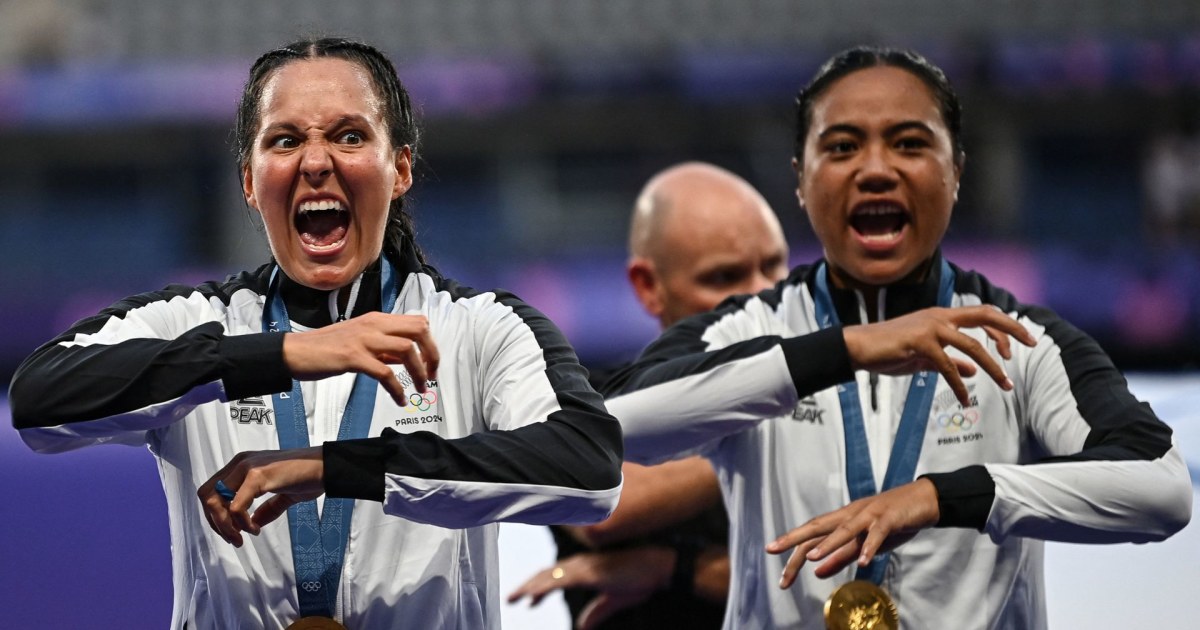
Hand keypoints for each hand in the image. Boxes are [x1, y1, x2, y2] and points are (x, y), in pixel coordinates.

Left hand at [197, 447, 323, 546]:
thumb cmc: (309, 476)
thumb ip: (267, 508)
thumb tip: (254, 524)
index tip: (233, 532)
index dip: (216, 515)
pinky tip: (255, 529)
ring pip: (216, 501)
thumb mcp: (283, 494)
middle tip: (234, 538)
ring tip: (242, 537)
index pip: (212, 491)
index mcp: (243, 464)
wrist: (328, 467)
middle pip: (206, 495)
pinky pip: (236, 507)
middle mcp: (240, 463)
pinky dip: (241, 523)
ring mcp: (247, 467)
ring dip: (225, 525)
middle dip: (215, 522)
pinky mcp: (257, 475)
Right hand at [283, 312, 439, 404]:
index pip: (418, 322)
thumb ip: (384, 347)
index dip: (430, 343)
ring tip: (420, 390)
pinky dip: (397, 389)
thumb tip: (408, 358)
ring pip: (407, 349)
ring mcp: (364, 339)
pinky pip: (385, 372)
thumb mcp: (360, 341)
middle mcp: (374, 325)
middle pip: (419, 329)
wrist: (295, 351)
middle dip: (432, 354)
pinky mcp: (353, 357)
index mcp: (377, 320)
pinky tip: (399, 400)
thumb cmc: (326, 348)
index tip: (430, 363)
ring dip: (419, 373)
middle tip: (431, 375)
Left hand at [507, 547, 673, 629]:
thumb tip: (582, 626)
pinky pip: (560, 580)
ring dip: (530, 586)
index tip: (528, 600)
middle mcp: (580, 564)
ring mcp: (583, 567)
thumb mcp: (613, 600)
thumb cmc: (639, 579)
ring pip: (548, 576)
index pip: (555, 575)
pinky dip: (545, 587)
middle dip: (527, 585)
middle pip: (545, 573)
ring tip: (515, 597)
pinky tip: (534, 595)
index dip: (539, 586)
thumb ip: (596, 612)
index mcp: (585, 568)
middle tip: (511, 598)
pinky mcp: (588, 573)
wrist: (657, 567)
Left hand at [765, 479, 938, 587]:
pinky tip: (864, 562)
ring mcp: (869, 515)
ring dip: (828, 544)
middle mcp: (850, 514)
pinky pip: (878, 534)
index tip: (771, 555)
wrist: (923, 501)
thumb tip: (816, 572)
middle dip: (794, 538)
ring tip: (810, 557)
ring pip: (845, 529)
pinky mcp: (889, 519)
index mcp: (842, 520)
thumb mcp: (862, 543)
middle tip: (772, 550)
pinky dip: (870, 547)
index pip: (811, 533)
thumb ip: (839, 557)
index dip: (791, 545)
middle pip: (818, 526)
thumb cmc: (890, 522)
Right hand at [843, 305, 1035, 405]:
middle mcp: (940, 317)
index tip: (1019, 344)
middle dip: (1011, 330)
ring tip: (1005, 384)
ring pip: (972, 346)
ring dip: (993, 367)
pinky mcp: (919, 344)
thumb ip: (950, 361)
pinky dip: (959, 385)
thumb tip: (973, 370)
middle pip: (985, 317)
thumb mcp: (925, 356)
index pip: (982, 314)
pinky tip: (965, 398)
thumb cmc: (889, 349)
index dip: (1004, 327)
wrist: (859, 347)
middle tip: (1032, 343)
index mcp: (942, 316)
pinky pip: (948, 367)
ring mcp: (930, 329)